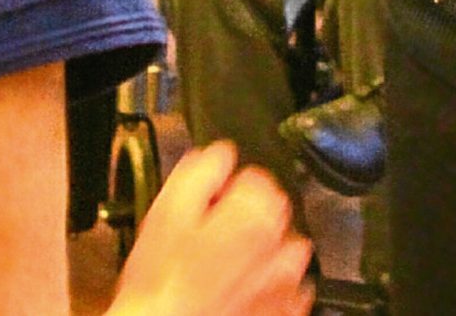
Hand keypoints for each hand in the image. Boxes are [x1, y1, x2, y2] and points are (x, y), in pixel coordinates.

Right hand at [109, 142, 312, 315]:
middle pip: (274, 213)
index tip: (209, 205)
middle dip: (247, 218)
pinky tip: (242, 292)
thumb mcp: (170, 207)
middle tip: (211, 237)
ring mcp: (288, 285)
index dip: (227, 189)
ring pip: (285, 251)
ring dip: (264, 252)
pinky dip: (272, 287)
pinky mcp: (286, 313)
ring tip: (226, 268)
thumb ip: (202, 169)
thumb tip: (220, 156)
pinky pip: (292, 291)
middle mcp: (283, 247)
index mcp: (257, 214)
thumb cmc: (163, 280)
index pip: (258, 178)